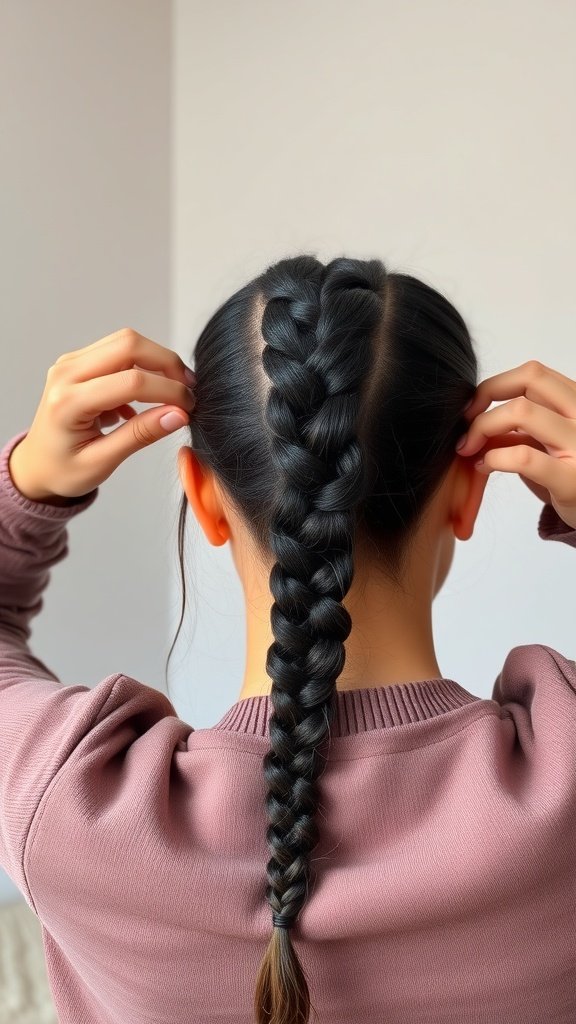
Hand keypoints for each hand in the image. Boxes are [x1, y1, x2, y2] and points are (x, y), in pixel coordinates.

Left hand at [9, 328, 195, 501]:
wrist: (36, 466)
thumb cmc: (63, 470)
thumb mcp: (102, 462)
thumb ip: (140, 435)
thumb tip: (178, 415)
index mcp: (68, 402)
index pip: (131, 382)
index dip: (168, 391)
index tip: (190, 406)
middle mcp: (66, 373)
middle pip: (129, 345)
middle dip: (167, 363)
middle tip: (188, 389)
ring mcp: (71, 363)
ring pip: (126, 341)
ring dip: (156, 361)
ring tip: (174, 389)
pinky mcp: (79, 362)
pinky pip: (118, 350)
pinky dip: (141, 366)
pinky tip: (147, 397)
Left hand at [456, 359, 575, 529]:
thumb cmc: (567, 475)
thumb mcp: (547, 442)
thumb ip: (521, 426)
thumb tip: (474, 414)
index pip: (534, 373)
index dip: (496, 384)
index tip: (474, 406)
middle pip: (529, 380)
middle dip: (487, 396)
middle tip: (466, 424)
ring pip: (522, 411)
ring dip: (483, 427)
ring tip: (470, 448)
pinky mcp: (572, 480)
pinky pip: (523, 457)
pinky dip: (493, 458)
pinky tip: (484, 466)